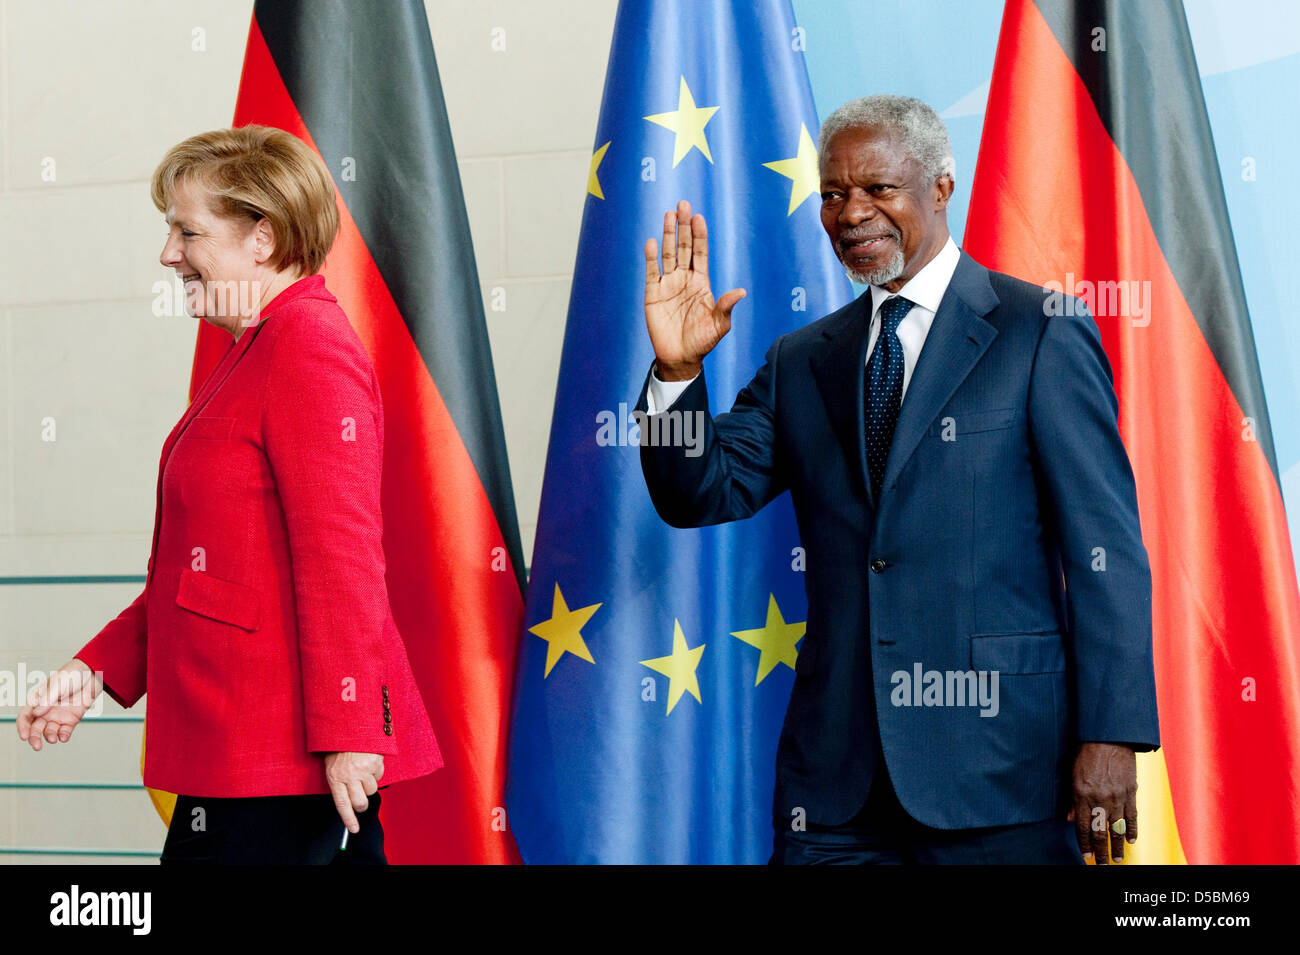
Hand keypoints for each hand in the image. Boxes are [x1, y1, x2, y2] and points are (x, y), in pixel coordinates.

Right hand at [17, 659, 99, 750]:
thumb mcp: (57, 684)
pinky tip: (64, 737)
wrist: (92, 673)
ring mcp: (58, 715)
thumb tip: (36, 713)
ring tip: (53, 739)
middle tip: (37, 746)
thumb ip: (47, 699)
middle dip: (34, 737)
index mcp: (37, 700)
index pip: (26, 716)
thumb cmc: (72, 674)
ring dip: (49, 736)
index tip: (25, 736)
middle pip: (36, 727)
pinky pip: (65, 731)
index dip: (23, 727)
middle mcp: (46, 710)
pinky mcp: (71, 719)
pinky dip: (63, 736)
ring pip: (49, 731)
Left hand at [325, 751, 384, 833]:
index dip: (349, 819)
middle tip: (361, 796)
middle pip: (360, 802)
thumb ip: (338, 781)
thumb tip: (348, 801)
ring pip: (372, 790)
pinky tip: (369, 761)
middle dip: (362, 803)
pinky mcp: (375, 763)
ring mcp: (362, 770)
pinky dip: (376, 771)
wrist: (350, 723)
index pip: (342, 804)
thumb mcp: (331, 764)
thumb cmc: (339, 745)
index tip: (354, 830)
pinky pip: (379, 775)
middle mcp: (348, 776)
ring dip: (369, 783)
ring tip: (362, 770)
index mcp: (334, 777)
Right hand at [643, 199, 745, 380]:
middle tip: (683, 205)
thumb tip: (741, 291)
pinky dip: (651, 257)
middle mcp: (684, 279)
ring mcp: (668, 285)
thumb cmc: (702, 342)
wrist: (681, 358)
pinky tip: (652, 242)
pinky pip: (651, 272)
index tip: (699, 217)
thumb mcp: (719, 325)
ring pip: (668, 254)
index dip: (700, 235)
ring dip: (668, 235)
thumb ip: (726, 306)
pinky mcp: (653, 294)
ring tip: (668, 215)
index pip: (700, 253)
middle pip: (684, 247)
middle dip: (684, 226)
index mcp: (701, 282)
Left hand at [1067, 742, 1137, 862]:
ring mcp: (1117, 797)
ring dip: (1118, 846)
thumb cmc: (1086, 755)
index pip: (1084, 828)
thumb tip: (1071, 819)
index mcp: (1083, 796)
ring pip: (1118, 828)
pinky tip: (1131, 841)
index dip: (1085, 844)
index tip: (1088, 857)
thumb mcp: (1072, 776)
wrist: (1108, 738)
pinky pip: (1132, 816)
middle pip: (1101, 832)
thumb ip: (1072, 800)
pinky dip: (1132, 830)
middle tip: (1104, 864)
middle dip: (1102, 851)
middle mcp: (1100, 799)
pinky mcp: (1131, 792)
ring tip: (1118, 858)